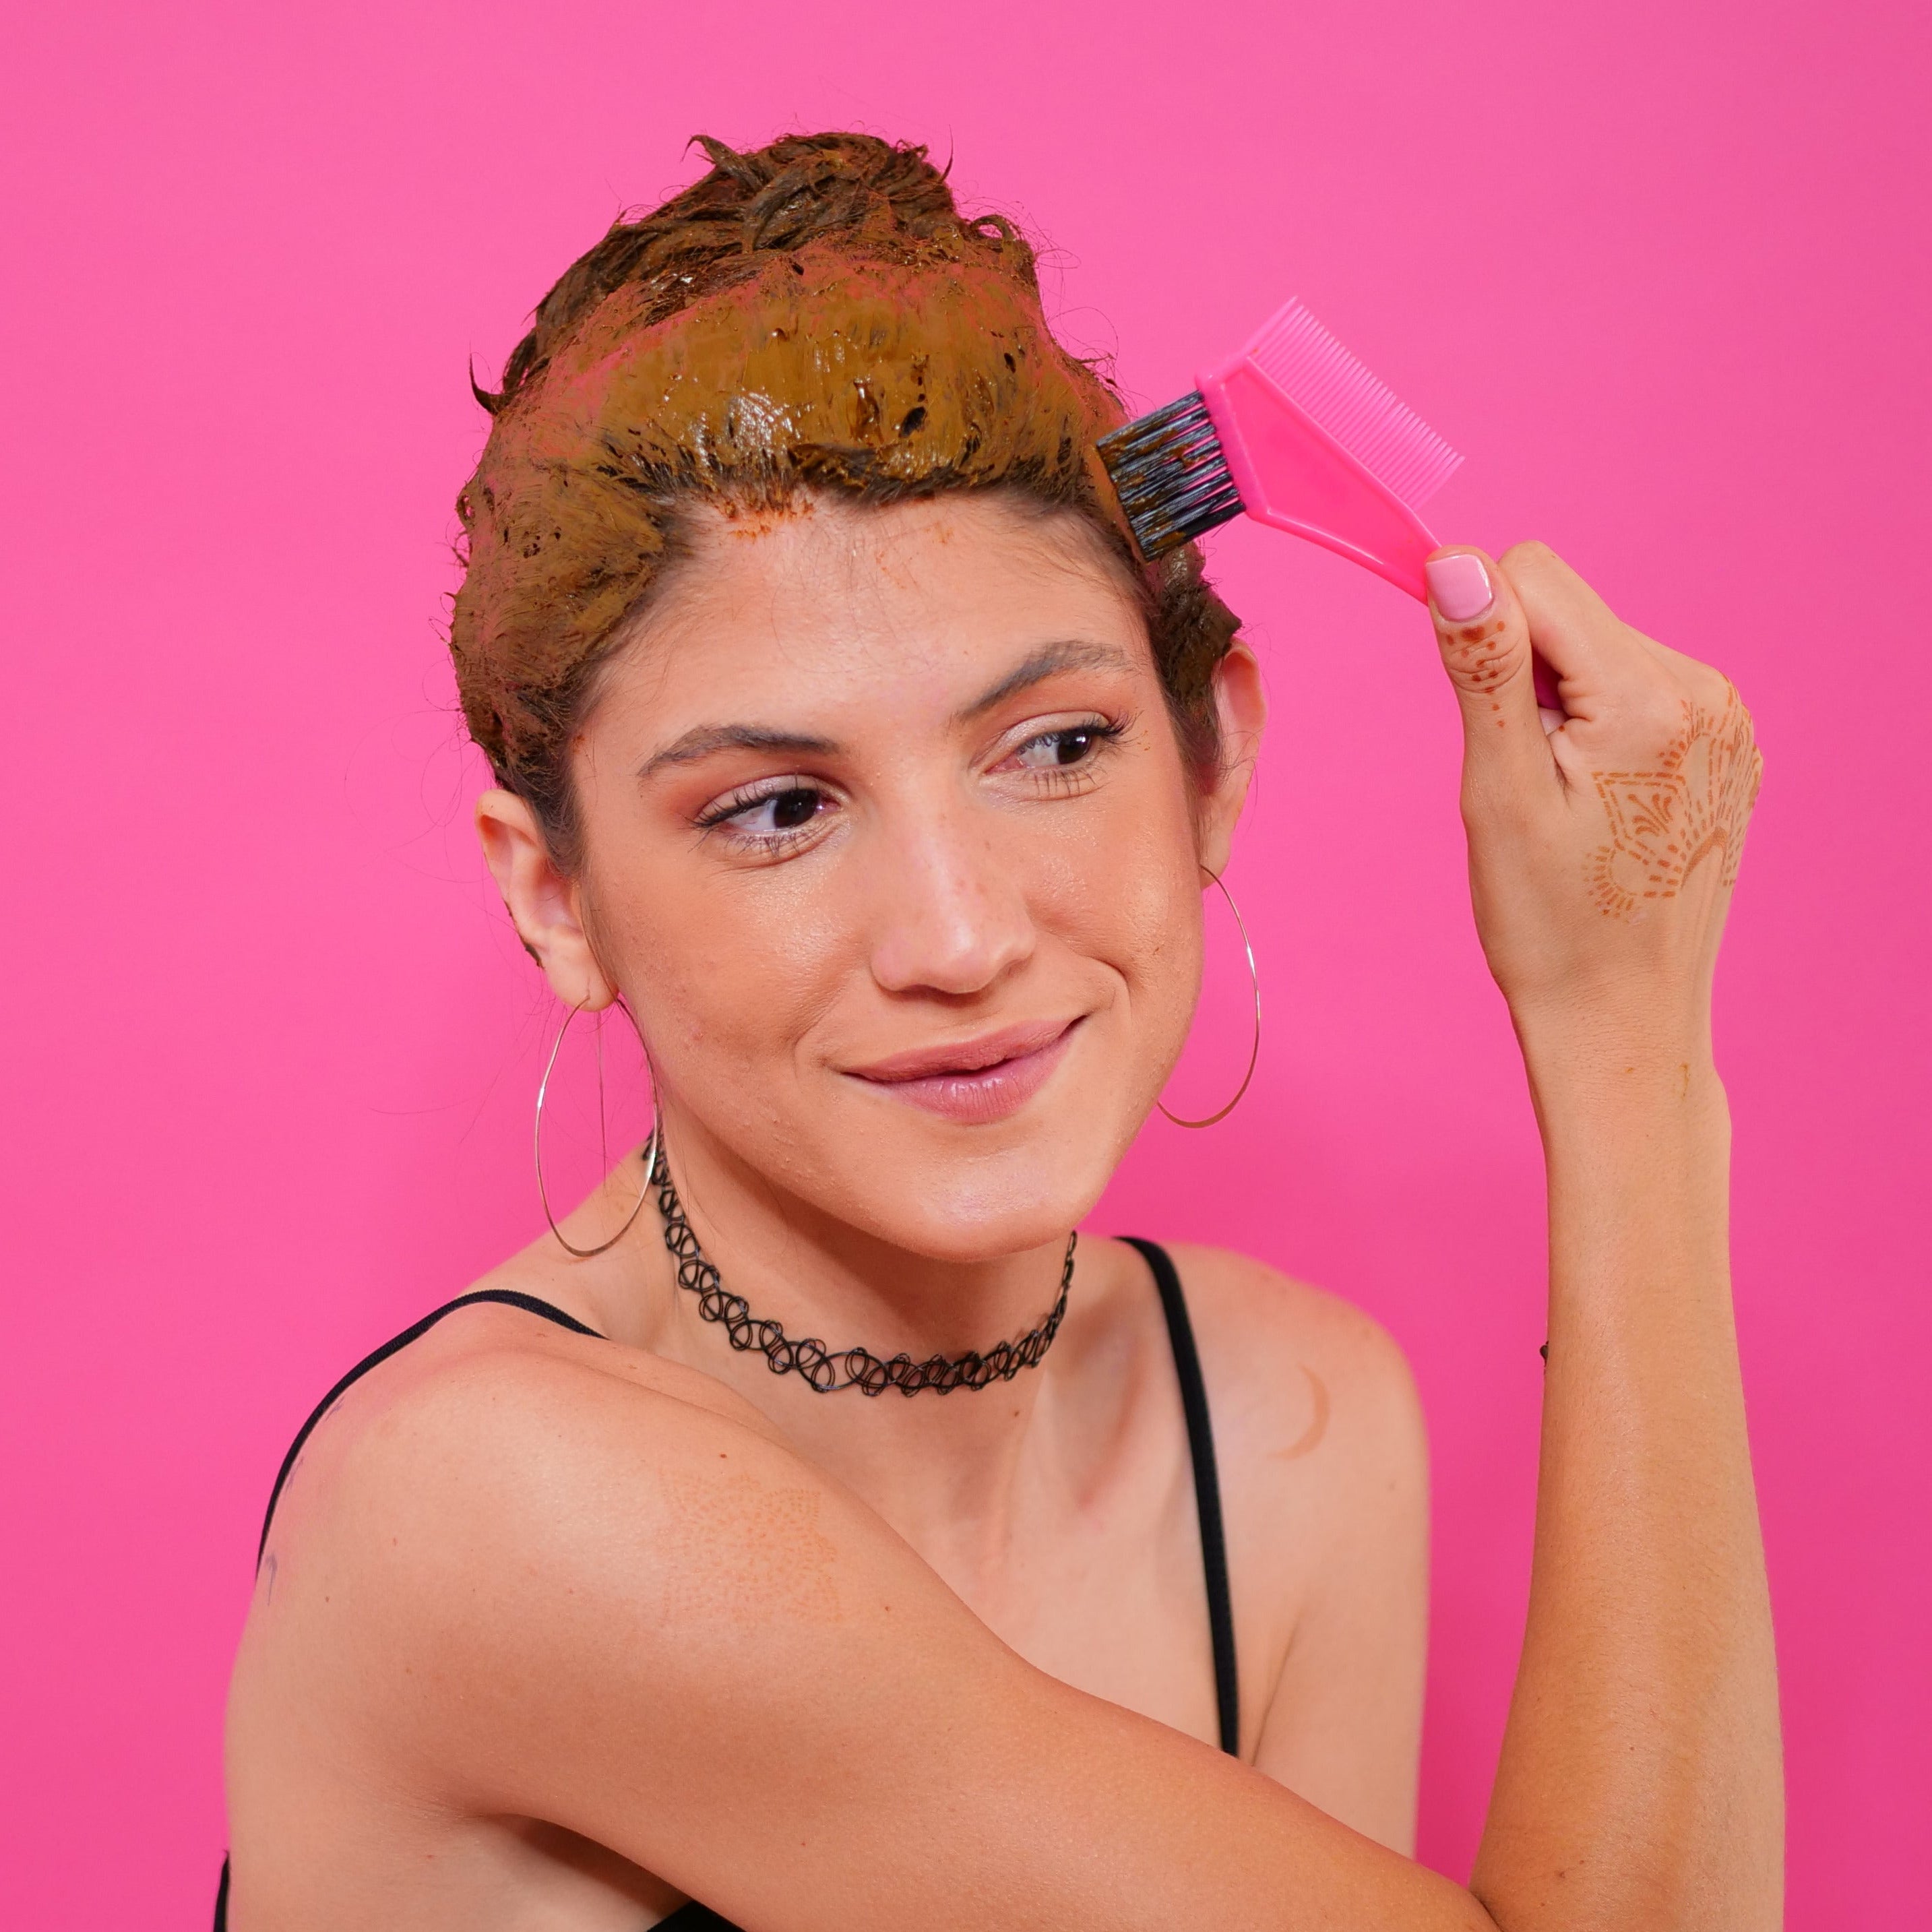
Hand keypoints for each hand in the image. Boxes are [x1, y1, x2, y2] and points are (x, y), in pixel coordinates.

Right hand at [1424, 543, 1761, 1047]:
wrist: (1622, 1020)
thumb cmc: (1552, 928)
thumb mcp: (1500, 793)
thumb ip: (1485, 667)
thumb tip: (1456, 564)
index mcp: (1652, 698)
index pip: (1533, 575)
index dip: (1476, 627)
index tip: (1468, 709)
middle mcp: (1708, 692)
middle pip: (1570, 610)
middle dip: (1524, 676)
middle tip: (1523, 776)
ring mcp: (1728, 721)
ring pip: (1600, 648)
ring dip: (1560, 705)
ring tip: (1562, 800)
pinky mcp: (1727, 746)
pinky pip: (1638, 690)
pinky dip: (1599, 729)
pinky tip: (1597, 805)